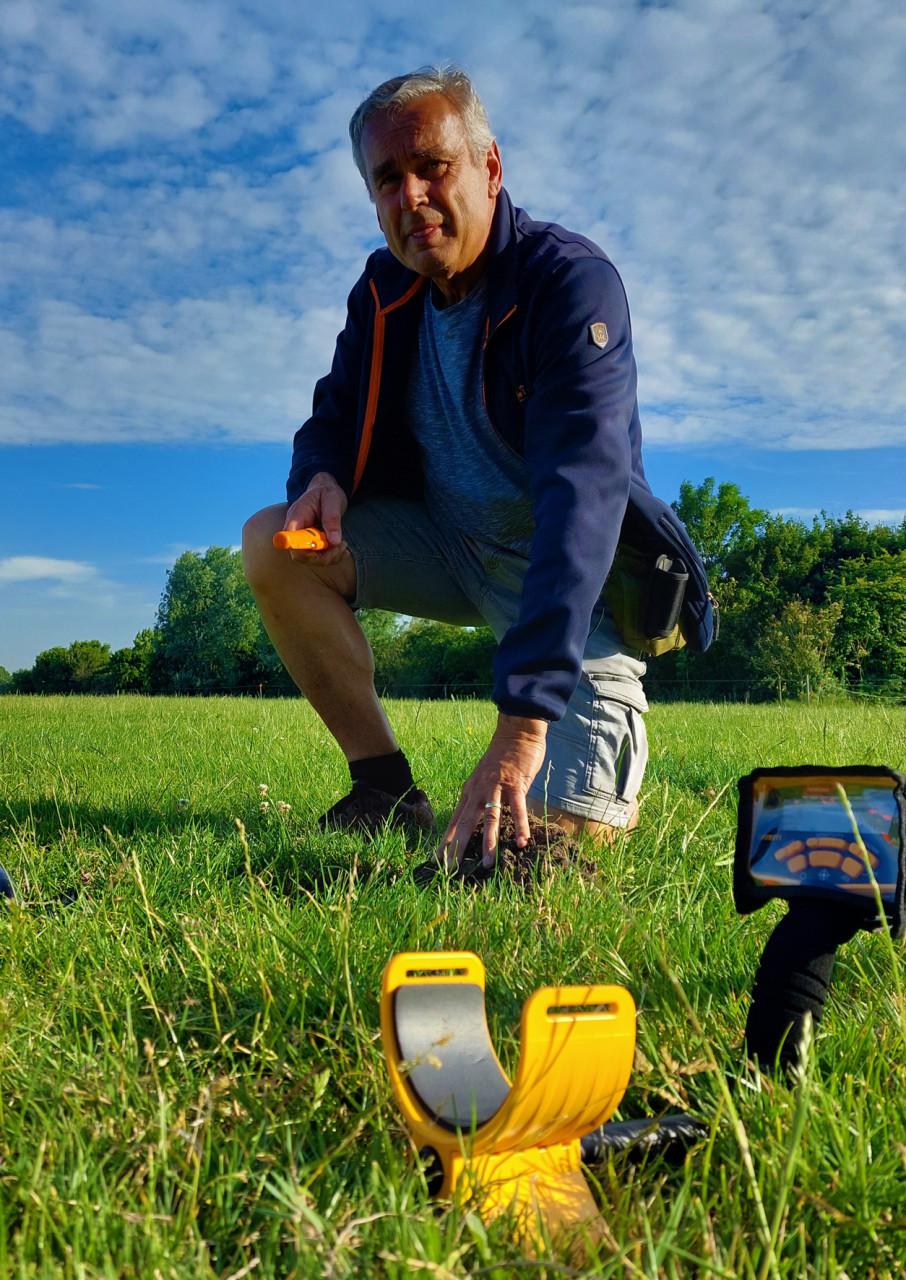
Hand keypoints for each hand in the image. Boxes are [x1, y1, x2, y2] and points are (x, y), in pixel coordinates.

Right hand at [284, 472, 348, 566]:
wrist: (327, 491)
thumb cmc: (327, 492)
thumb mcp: (332, 499)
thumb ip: (332, 519)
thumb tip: (334, 541)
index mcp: (296, 518)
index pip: (289, 540)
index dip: (300, 549)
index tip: (320, 548)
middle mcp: (297, 531)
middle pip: (301, 555)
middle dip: (323, 556)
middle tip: (341, 545)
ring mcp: (304, 540)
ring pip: (312, 559)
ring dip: (331, 557)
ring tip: (344, 544)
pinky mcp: (313, 545)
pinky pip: (320, 558)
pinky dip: (333, 556)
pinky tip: (343, 548)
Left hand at [438, 713, 548, 869]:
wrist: (516, 733)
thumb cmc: (502, 758)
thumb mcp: (485, 780)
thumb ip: (482, 799)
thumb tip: (480, 821)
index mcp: (469, 792)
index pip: (454, 820)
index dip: (445, 841)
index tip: (437, 860)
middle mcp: (478, 791)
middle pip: (464, 823)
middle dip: (457, 848)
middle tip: (451, 870)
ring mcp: (496, 787)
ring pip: (489, 818)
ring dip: (488, 842)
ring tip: (486, 864)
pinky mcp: (515, 783)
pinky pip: (517, 808)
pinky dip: (519, 825)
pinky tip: (521, 842)